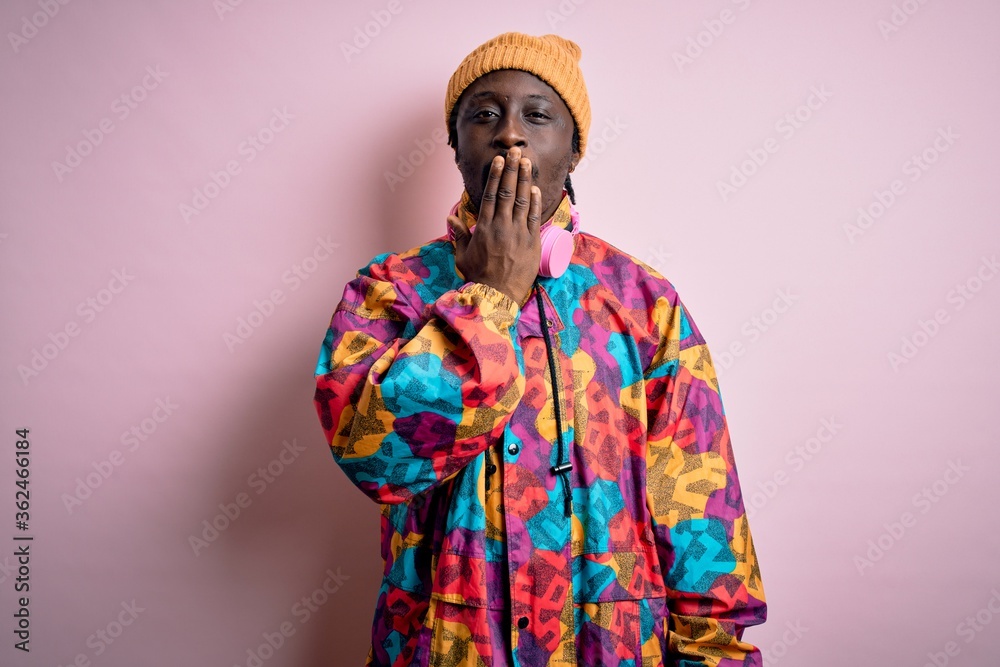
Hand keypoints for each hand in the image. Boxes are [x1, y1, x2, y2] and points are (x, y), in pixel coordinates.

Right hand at [447, 146, 541, 304]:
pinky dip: (535, 202)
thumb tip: (451, 217)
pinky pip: (533, 217)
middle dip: (511, 170)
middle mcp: (501, 226)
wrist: (497, 295)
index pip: (490, 195)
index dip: (495, 176)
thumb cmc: (479, 276)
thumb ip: (459, 234)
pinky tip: (535, 188)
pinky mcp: (531, 242)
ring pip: (521, 200)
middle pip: (507, 192)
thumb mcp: (463, 255)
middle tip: (515, 152)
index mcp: (484, 227)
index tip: (499, 161)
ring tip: (527, 162)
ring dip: (524, 179)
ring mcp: (518, 233)